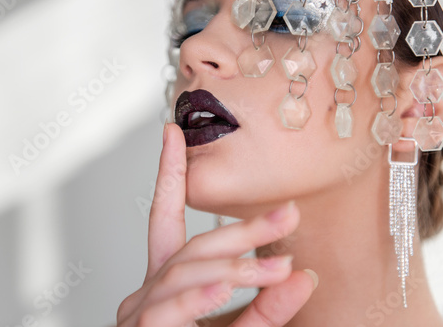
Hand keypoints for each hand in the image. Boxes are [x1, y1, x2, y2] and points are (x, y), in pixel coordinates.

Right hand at [117, 123, 316, 326]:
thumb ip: (268, 306)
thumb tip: (304, 273)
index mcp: (166, 280)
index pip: (165, 217)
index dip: (169, 174)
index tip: (171, 134)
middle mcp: (146, 289)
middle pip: (193, 246)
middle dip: (240, 229)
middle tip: (288, 214)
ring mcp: (138, 312)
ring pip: (185, 272)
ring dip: (234, 266)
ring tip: (278, 265)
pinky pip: (169, 308)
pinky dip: (201, 295)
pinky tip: (229, 284)